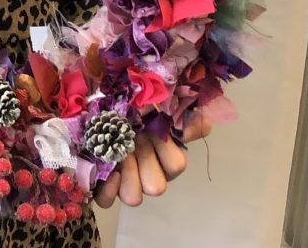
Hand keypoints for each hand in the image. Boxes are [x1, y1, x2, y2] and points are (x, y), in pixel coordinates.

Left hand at [94, 112, 211, 207]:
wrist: (104, 108)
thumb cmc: (133, 109)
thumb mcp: (160, 106)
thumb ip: (184, 117)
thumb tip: (204, 124)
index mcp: (165, 156)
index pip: (175, 164)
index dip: (164, 148)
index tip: (151, 128)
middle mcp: (148, 172)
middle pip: (156, 187)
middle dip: (144, 164)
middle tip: (133, 143)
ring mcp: (127, 181)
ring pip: (133, 197)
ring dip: (127, 177)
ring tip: (119, 155)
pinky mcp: (104, 185)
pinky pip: (106, 201)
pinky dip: (107, 191)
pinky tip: (109, 172)